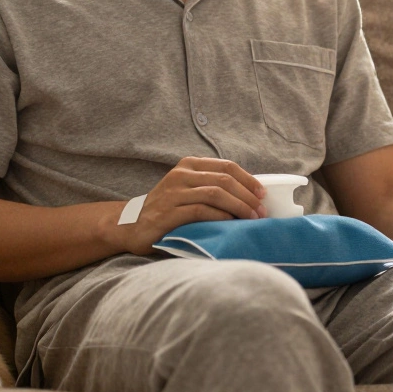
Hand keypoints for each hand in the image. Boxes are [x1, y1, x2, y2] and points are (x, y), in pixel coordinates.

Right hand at [120, 157, 266, 254]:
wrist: (130, 226)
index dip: (248, 180)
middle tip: (261, 211)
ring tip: (251, 218)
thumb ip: (210, 187)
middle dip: (247, 196)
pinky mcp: (169, 212)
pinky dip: (221, 216)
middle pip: (224, 179)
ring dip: (239, 207)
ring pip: (216, 193)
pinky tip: (231, 223)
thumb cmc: (166, 210)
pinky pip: (201, 210)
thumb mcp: (187, 190)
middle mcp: (181, 175)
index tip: (262, 194)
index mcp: (189, 165)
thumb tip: (248, 197)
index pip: (227, 166)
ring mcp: (173, 193)